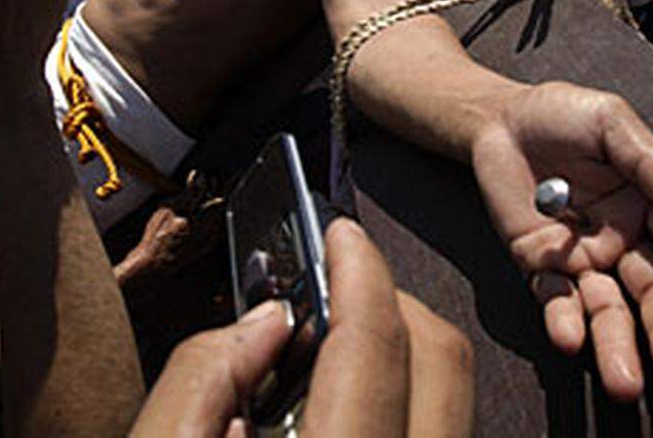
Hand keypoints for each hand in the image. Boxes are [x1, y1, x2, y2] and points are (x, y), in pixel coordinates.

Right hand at [131, 219, 468, 435]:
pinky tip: (348, 398)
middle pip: (441, 359)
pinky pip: (442, 427)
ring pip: (453, 394)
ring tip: (332, 338)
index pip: (373, 350)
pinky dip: (404, 395)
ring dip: (398, 347)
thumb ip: (199, 383)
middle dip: (387, 298)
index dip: (354, 273)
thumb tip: (266, 322)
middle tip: (337, 276)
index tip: (337, 233)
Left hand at [471, 81, 652, 400]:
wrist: (499, 119)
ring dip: (616, 343)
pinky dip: (563, 321)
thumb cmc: (563, 114)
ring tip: (625, 381)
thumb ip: (649, 160)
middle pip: (652, 290)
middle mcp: (626, 240)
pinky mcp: (542, 267)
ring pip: (607, 308)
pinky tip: (569, 338)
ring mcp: (584, 259)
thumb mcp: (609, 121)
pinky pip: (555, 299)